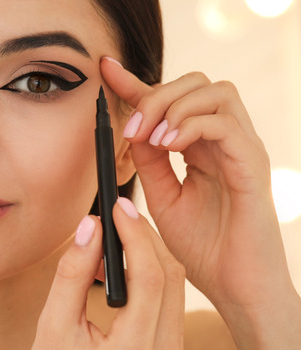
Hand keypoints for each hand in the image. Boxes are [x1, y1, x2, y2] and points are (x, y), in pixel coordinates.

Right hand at [34, 198, 184, 348]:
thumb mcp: (53, 325)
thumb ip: (72, 275)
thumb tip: (90, 227)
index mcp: (136, 348)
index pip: (149, 277)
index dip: (135, 234)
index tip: (117, 206)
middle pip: (171, 277)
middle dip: (146, 236)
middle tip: (119, 211)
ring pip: (175, 288)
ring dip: (149, 253)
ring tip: (117, 234)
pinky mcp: (167, 347)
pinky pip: (170, 302)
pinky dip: (150, 275)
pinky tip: (122, 265)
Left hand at [100, 57, 300, 346]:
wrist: (235, 289)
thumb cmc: (204, 248)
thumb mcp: (163, 197)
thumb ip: (149, 161)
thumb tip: (130, 128)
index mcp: (202, 146)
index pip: (170, 98)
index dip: (135, 80)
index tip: (104, 68)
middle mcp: (225, 140)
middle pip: (196, 82)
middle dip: (155, 94)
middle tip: (131, 129)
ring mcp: (242, 150)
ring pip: (216, 91)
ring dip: (174, 106)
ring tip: (151, 138)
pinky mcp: (253, 166)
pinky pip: (225, 123)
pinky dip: (191, 126)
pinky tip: (168, 147)